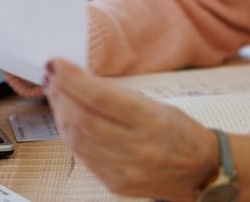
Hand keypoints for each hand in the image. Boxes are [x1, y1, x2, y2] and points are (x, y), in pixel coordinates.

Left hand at [45, 59, 217, 200]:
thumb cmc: (179, 133)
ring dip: (61, 114)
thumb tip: (79, 79)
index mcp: (150, 122)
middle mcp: (137, 149)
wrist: (199, 171)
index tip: (56, 65)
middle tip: (51, 77)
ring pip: (78, 140)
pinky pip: (83, 157)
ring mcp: (124, 170)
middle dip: (61, 95)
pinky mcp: (115, 184)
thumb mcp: (156, 105)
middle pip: (83, 120)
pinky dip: (71, 135)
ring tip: (55, 95)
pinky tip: (68, 120)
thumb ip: (117, 96)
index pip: (100, 99)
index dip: (72, 80)